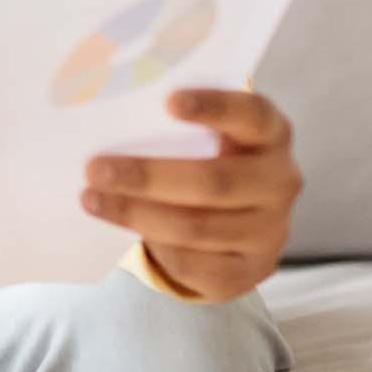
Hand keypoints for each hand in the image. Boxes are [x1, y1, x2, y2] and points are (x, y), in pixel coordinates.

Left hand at [79, 89, 301, 300]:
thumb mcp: (205, 137)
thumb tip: (106, 121)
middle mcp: (280, 182)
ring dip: (136, 214)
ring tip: (92, 199)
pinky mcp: (251, 270)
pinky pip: (194, 264)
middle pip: (214, 182)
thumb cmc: (208, 160)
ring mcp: (270, 231)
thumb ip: (174, 126)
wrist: (238, 221)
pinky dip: (156, 248)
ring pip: (196, 227)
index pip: (253, 115)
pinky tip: (124, 230)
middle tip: (95, 169)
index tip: (169, 102)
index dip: (215, 107)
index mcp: (271, 135)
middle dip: (148, 176)